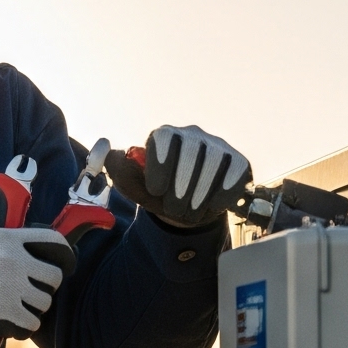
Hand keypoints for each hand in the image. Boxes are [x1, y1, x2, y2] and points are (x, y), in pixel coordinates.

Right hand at [0, 228, 77, 342]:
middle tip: (29, 292)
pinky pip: (32, 323)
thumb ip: (14, 244)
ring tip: (14, 306)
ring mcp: (10, 288)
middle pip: (53, 277)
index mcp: (8, 240)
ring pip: (44, 302)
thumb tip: (46, 252)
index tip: (64, 266)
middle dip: (45, 287)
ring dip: (33, 308)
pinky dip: (23, 326)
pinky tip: (9, 321)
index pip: (53, 242)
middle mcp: (13, 261)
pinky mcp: (7, 314)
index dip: (64, 256)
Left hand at [103, 125, 249, 228]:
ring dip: (200, 195)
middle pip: (192, 151)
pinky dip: (221, 195)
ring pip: (215, 163)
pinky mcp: (238, 161)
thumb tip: (110, 153)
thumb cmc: (157, 192)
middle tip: (173, 209)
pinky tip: (211, 206)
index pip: (165, 137)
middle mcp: (193, 135)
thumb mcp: (132, 184)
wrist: (185, 206)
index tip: (156, 191)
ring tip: (189, 212)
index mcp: (166, 135)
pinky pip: (235, 173)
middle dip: (181, 187)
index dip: (161, 165)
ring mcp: (218, 146)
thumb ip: (118, 169)